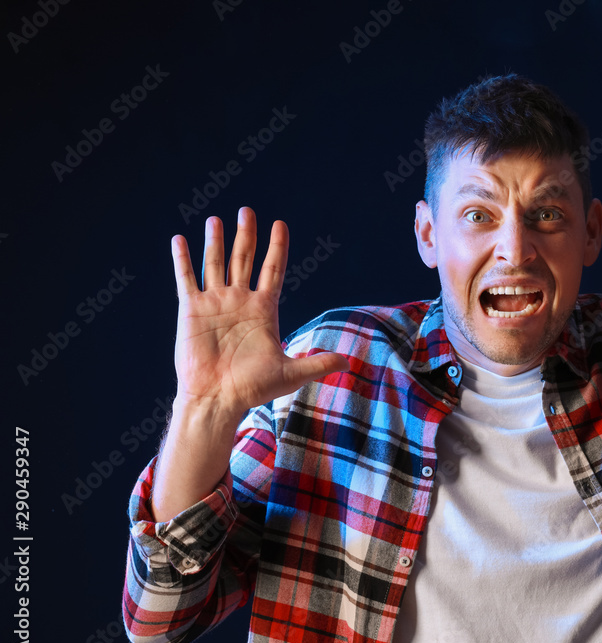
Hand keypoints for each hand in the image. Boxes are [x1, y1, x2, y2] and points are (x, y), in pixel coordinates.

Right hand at [171, 207, 348, 416]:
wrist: (217, 399)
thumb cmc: (253, 388)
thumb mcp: (291, 373)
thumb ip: (318, 363)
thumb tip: (349, 363)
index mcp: (263, 309)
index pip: (273, 270)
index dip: (277, 247)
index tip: (280, 224)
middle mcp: (239, 300)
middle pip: (244, 259)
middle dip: (246, 235)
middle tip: (247, 211)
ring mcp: (215, 303)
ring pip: (216, 263)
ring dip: (215, 241)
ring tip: (216, 219)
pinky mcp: (191, 310)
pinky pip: (187, 279)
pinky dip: (183, 260)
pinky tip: (180, 240)